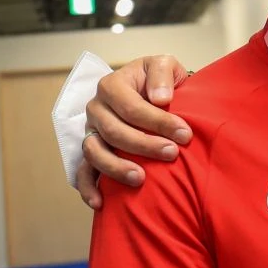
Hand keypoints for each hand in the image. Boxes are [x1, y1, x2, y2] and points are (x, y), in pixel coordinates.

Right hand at [76, 55, 192, 208]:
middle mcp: (96, 108)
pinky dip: (88, 188)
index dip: (157, 122)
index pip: (131, 107)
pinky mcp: (92, 152)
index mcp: (111, 85)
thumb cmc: (160, 81)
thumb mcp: (165, 65)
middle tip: (172, 154)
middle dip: (144, 145)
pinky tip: (100, 203)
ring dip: (116, 167)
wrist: (155, 94)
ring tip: (141, 179)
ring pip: (94, 152)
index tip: (185, 134)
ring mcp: (91, 132)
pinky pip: (83, 172)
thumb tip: (160, 98)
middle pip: (113, 131)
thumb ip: (162, 73)